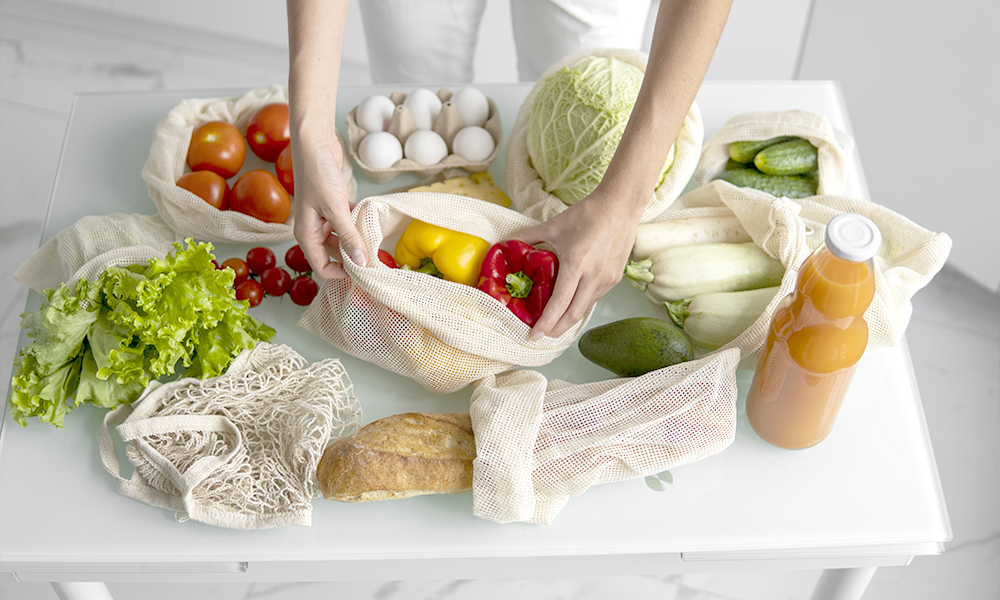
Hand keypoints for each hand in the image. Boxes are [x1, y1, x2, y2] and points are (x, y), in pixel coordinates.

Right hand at [291, 133, 366, 278]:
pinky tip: (371, 222)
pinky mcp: (333, 207)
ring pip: (343, 239)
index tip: (363, 271)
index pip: (321, 267)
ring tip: (377, 241)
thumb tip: (361, 262)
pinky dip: (358, 224)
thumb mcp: (335, 208)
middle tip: (376, 258)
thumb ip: (348, 235)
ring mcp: (323, 219)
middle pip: (334, 255)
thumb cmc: (318, 173)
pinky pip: (347, 224)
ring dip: (358, 240)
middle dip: (353, 257)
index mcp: (306, 235)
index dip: (340, 274)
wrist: (315, 144)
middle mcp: (313, 230)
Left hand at [513, 190, 640, 339]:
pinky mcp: (615, 278)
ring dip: (569, 319)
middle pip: (573, 314)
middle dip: (557, 329)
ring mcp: (607, 279)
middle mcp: (594, 276)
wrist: (621, 205)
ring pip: (585, 308)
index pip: (559, 304)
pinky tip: (571, 304)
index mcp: (576, 264)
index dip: (545, 323)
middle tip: (542, 335)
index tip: (534, 335)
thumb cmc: (588, 214)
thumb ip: (528, 236)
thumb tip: (506, 243)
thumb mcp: (553, 226)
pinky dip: (581, 305)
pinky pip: (594, 297)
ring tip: (555, 322)